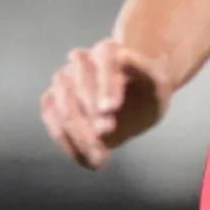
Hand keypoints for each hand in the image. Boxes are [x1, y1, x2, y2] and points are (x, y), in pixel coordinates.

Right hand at [41, 36, 170, 168]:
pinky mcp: (53, 101)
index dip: (104, 85)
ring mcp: (64, 81)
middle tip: (108, 132)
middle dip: (88, 114)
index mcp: (108, 51)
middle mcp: (81, 61)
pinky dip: (67, 142)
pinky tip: (88, 158)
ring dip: (77, 132)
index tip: (111, 109)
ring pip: (57, 105)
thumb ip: (145, 68)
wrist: (137, 105)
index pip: (101, 61)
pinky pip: (51, 120)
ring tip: (99, 154)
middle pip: (73, 86)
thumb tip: (123, 56)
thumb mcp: (159, 83)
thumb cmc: (148, 92)